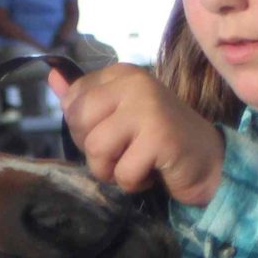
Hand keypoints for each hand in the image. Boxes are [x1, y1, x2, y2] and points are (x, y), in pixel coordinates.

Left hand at [48, 62, 224, 205]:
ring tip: (136, 163)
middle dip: (94, 151)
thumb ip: (84, 98)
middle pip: (78, 122)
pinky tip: (153, 172)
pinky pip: (122, 172)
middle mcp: (134, 83)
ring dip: (112, 170)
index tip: (115, 134)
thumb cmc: (159, 142)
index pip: (73, 101)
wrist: (208, 161)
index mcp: (121, 74)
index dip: (85, 130)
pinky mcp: (159, 136)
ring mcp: (147, 107)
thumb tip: (50, 76)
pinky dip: (134, 183)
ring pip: (96, 148)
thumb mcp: (118, 117)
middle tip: (123, 152)